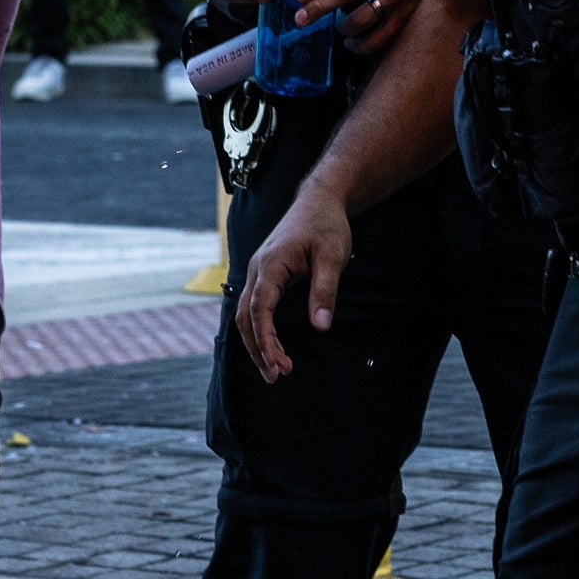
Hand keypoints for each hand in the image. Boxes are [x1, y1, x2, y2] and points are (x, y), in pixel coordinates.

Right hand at [235, 186, 353, 381]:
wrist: (318, 201)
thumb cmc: (326, 226)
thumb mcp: (333, 257)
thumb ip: (324, 292)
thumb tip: (320, 327)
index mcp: (270, 265)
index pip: (260, 309)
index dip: (267, 339)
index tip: (281, 364)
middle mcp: (257, 270)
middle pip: (245, 317)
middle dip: (258, 349)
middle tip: (276, 377)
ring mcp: (258, 272)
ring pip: (246, 314)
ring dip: (256, 343)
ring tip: (274, 370)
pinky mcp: (265, 275)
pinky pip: (253, 307)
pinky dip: (258, 330)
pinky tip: (270, 346)